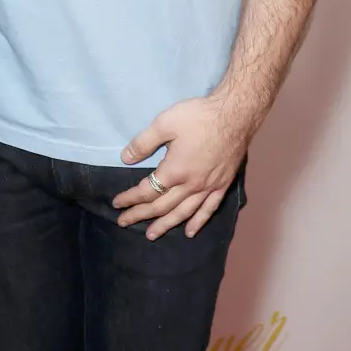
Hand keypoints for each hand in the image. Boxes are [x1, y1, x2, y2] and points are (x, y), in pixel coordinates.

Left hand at [112, 94, 250, 239]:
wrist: (234, 116)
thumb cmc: (198, 117)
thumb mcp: (164, 123)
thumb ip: (143, 143)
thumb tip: (125, 158)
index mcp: (175, 171)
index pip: (147, 191)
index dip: (130, 199)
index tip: (117, 203)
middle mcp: (191, 185)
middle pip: (162, 206)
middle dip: (141, 215)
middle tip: (124, 222)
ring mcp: (208, 188)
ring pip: (184, 213)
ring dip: (166, 225)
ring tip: (151, 234)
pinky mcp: (222, 185)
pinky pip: (209, 210)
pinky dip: (198, 222)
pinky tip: (190, 232)